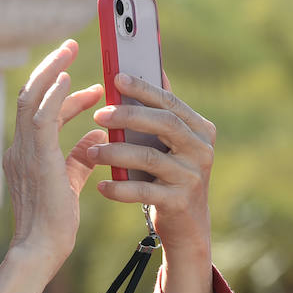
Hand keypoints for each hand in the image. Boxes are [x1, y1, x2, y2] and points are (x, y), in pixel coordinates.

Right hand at [0, 40, 103, 292]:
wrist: (40, 250)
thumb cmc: (54, 226)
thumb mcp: (70, 183)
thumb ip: (81, 158)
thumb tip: (97, 138)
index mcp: (25, 156)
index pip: (41, 115)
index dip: (64, 98)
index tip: (91, 89)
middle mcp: (19, 149)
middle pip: (29, 97)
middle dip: (50, 70)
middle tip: (71, 47)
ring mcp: (23, 152)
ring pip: (31, 99)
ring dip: (51, 71)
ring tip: (69, 50)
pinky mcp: (35, 158)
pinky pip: (41, 116)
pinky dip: (53, 94)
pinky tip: (69, 78)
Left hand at [88, 73, 216, 292]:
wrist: (186, 225)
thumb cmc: (169, 175)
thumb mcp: (171, 143)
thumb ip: (162, 111)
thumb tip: (154, 68)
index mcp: (200, 129)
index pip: (170, 101)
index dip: (143, 88)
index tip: (115, 78)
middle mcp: (201, 150)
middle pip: (164, 123)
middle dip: (128, 116)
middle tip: (98, 115)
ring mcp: (192, 177)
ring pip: (150, 157)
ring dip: (116, 152)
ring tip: (91, 153)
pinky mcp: (179, 202)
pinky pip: (143, 191)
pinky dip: (119, 188)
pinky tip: (100, 187)